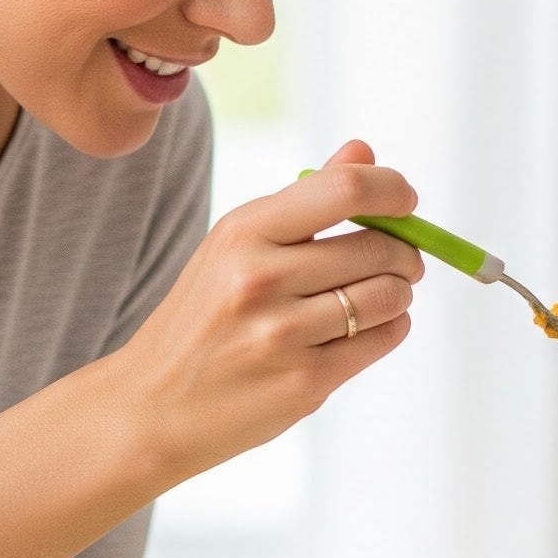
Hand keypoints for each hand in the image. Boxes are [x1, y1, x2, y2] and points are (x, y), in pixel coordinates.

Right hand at [117, 141, 423, 481]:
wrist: (152, 405)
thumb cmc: (203, 318)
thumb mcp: (234, 247)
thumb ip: (302, 200)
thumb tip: (363, 152)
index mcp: (242, 232)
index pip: (345, 190)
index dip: (392, 190)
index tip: (405, 201)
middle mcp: (260, 280)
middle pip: (378, 247)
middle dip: (405, 252)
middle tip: (401, 261)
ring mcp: (282, 335)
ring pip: (389, 296)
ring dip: (399, 293)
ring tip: (381, 297)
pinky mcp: (303, 383)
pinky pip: (381, 340)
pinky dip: (391, 328)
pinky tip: (370, 327)